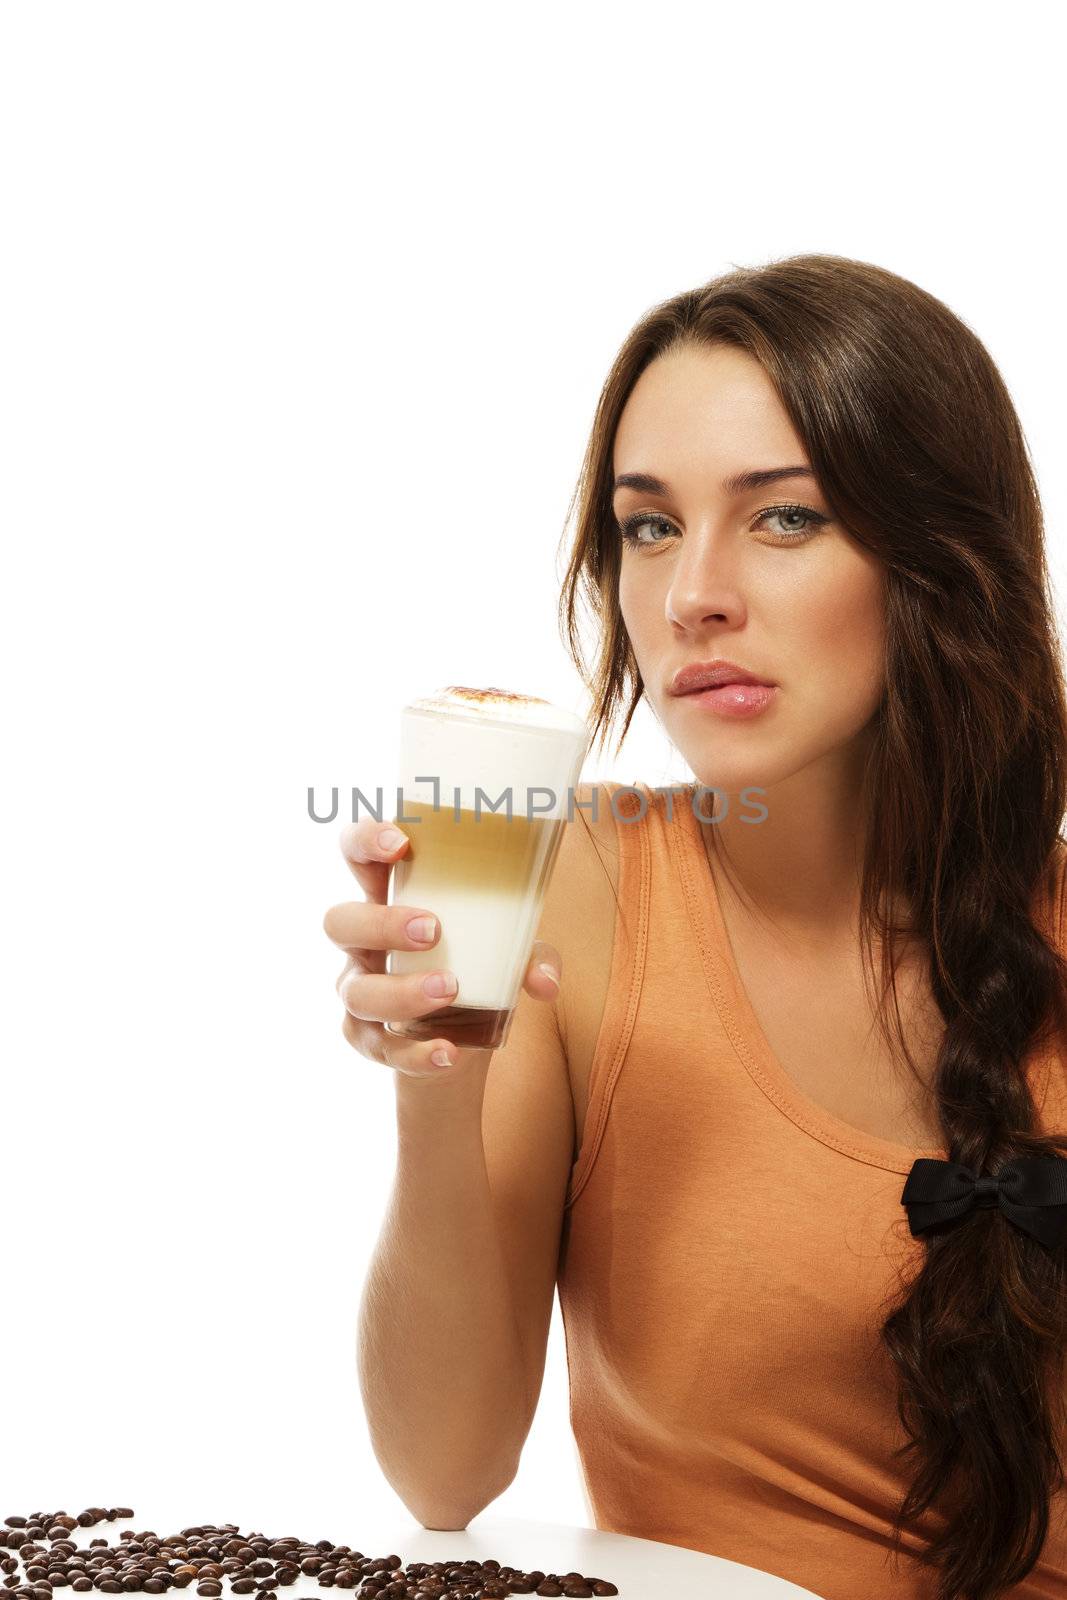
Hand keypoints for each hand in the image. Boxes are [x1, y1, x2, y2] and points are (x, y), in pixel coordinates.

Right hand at [323, 818, 562, 1078]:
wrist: (461, 1038)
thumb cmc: (478, 964)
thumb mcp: (510, 952)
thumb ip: (530, 957)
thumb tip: (545, 980)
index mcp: (390, 898)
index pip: (356, 856)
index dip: (364, 841)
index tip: (400, 843)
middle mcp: (363, 943)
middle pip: (340, 922)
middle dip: (381, 924)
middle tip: (433, 929)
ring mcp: (361, 991)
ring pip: (358, 991)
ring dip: (401, 990)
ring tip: (450, 989)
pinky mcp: (370, 1039)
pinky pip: (380, 1048)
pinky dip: (416, 1054)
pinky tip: (448, 1052)